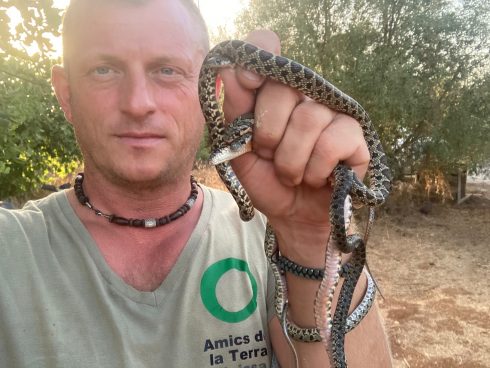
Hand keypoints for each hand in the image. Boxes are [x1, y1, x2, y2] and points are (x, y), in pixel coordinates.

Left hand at [220, 30, 369, 262]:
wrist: (291, 215)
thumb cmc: (266, 179)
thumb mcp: (240, 149)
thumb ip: (235, 111)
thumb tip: (234, 69)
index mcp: (273, 93)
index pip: (267, 47)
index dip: (260, 51)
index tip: (248, 79)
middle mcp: (305, 96)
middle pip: (283, 89)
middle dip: (268, 133)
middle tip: (270, 155)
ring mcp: (333, 113)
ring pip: (308, 119)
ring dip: (291, 160)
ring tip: (292, 174)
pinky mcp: (355, 136)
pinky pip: (332, 142)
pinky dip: (315, 169)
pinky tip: (317, 178)